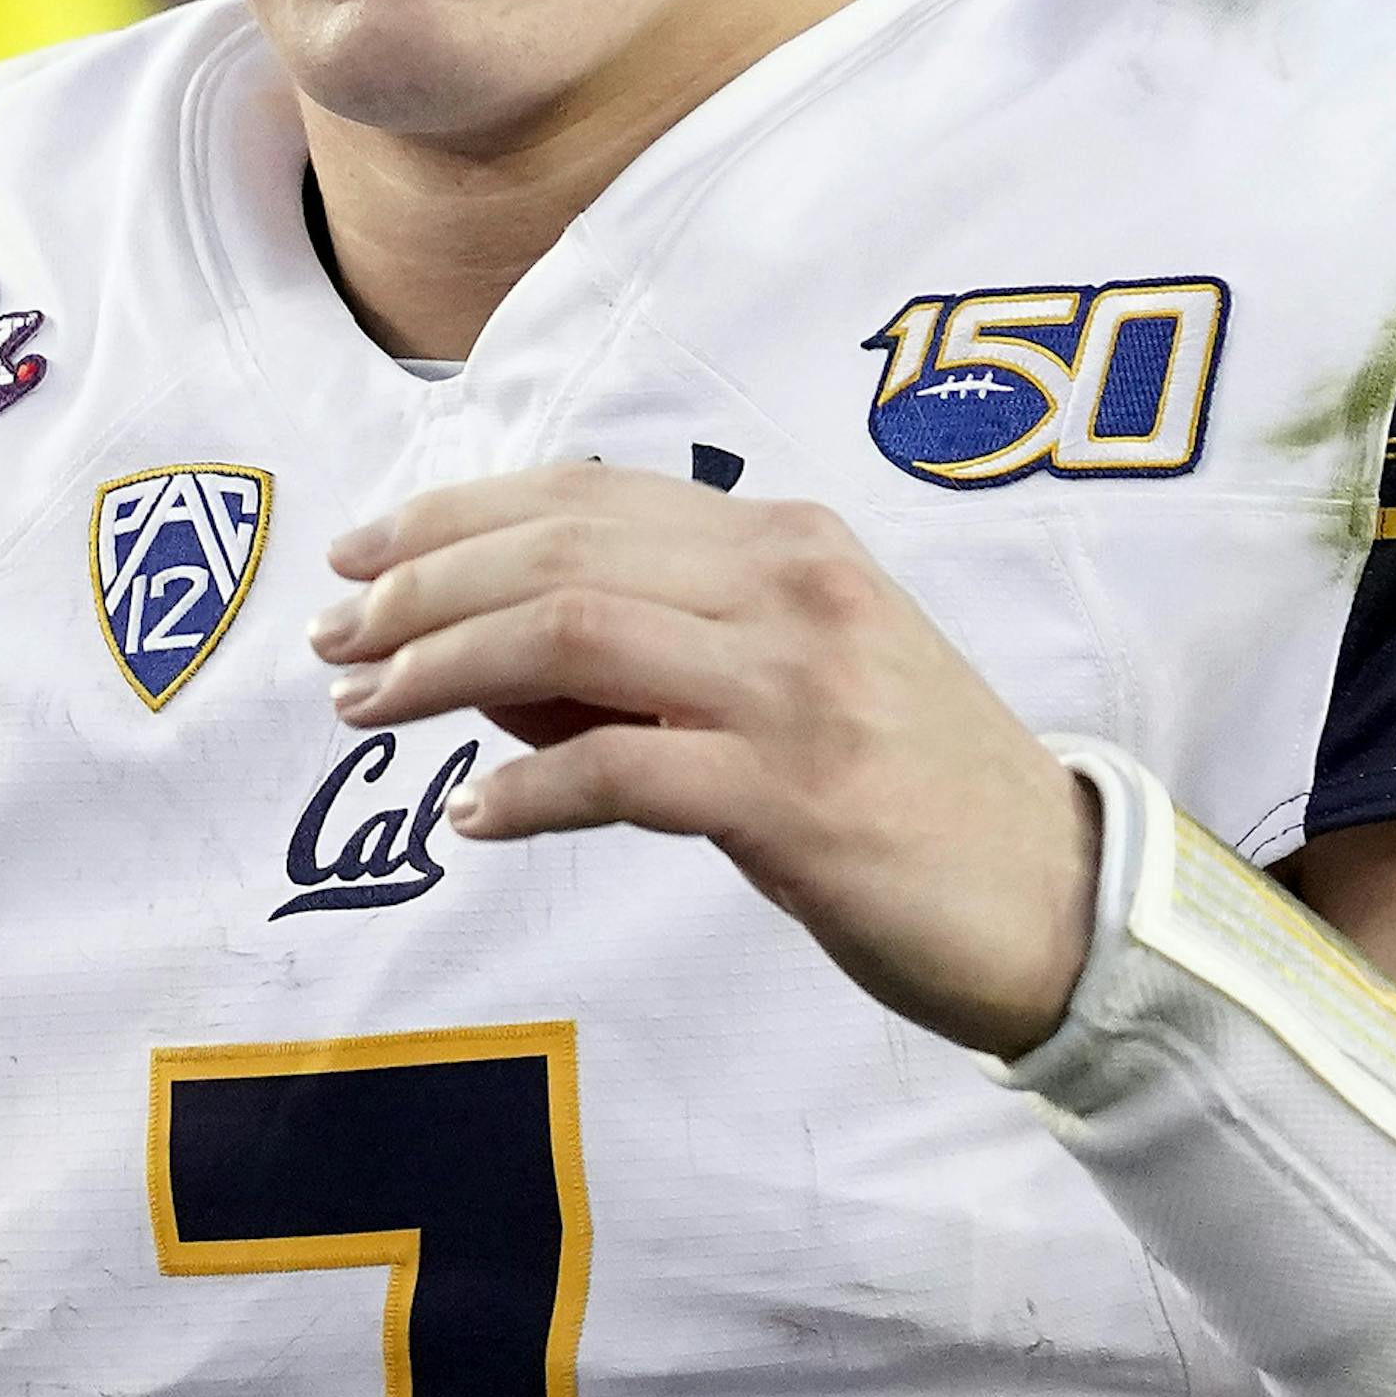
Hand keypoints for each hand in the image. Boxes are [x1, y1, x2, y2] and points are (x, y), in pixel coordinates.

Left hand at [313, 464, 1099, 1058]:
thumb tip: (484, 669)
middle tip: (333, 639)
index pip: (585, 497)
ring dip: (443, 666)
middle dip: (420, 586)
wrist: (1062, 899)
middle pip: (558, 549)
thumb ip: (650, 658)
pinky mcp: (800, 797)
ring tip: (366, 708)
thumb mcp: (790, 684)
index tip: (360, 555)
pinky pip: (620, 770)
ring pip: (571, 634)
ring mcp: (800, 687)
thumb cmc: (910, 791)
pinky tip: (471, 815)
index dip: (452, 517)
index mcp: (790, 543)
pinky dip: (525, 790)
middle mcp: (793, 587)